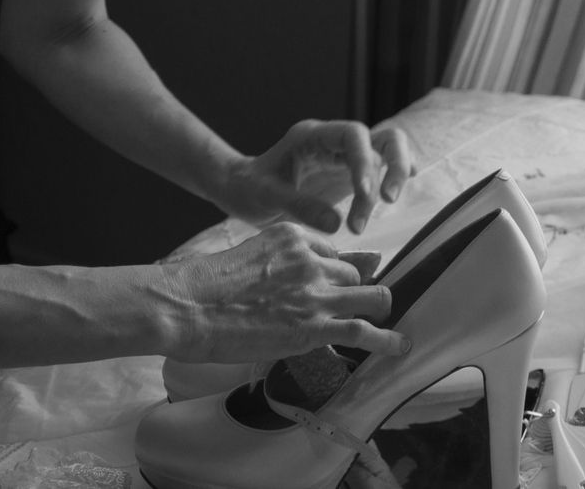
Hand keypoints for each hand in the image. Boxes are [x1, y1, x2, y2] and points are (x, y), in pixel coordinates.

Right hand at [161, 222, 408, 362]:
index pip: (332, 253)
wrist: (185, 306)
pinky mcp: (312, 325)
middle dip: (353, 292)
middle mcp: (311, 259)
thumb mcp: (248, 256)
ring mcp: (314, 292)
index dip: (338, 273)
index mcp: (293, 237)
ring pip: (370, 296)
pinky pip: (362, 330)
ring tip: (388, 324)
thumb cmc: (203, 287)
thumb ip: (279, 262)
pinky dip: (386, 340)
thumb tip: (298, 277)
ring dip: (378, 310)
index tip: (342, 285)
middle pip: (353, 275)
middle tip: (351, 310)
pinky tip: (400, 346)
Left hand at [214, 119, 415, 233]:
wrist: (242, 191)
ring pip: (387, 153)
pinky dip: (392, 180)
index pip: (353, 135)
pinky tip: (395, 194)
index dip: (364, 161)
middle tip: (387, 200)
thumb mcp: (266, 196)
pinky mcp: (351, 174)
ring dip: (392, 179)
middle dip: (393, 166)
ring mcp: (345, 156)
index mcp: (312, 136)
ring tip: (375, 214)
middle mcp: (334, 141)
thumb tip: (337, 223)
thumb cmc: (249, 189)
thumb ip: (299, 206)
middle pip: (383, 138)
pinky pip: (381, 170)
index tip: (365, 194)